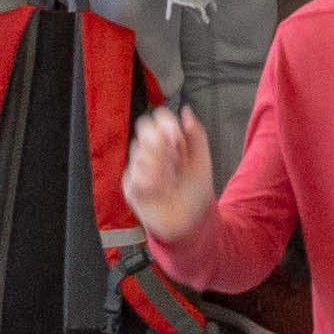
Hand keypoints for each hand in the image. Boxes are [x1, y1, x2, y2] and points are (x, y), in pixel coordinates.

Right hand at [120, 104, 219, 242]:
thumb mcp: (202, 161)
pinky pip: (134, 175)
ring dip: (160, 167)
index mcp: (168, 143)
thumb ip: (196, 134)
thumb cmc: (196, 192)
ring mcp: (139, 168)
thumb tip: (186, 110)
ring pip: (139, 152)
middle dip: (160, 143)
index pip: (158, 118)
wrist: (190, 222)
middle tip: (175, 160)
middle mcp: (151, 152)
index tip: (177, 138)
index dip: (166, 123)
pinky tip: (161, 190)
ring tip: (172, 180)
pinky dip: (151, 182)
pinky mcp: (131, 186)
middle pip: (143, 128)